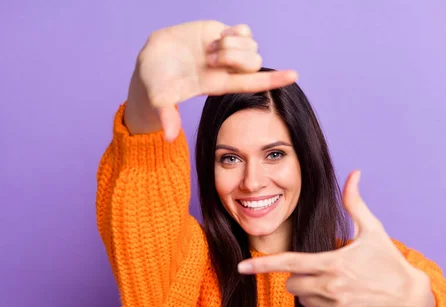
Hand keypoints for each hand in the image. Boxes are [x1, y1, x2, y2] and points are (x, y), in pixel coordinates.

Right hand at [132, 20, 297, 139]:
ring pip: (251, 45)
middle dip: (235, 57)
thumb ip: (166, 116)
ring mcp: (226, 50)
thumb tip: (168, 138)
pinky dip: (237, 31)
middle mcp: (228, 70)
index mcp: (218, 85)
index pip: (253, 83)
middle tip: (211, 59)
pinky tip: (220, 36)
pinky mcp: (220, 33)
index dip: (274, 79)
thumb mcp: (160, 100)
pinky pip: (244, 30)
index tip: (295, 75)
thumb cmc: (157, 84)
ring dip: (233, 44)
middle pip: (254, 61)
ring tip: (210, 49)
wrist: (151, 61)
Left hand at [238, 171, 435, 306]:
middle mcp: (331, 288)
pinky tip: (344, 302)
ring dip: (312, 293)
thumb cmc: (388, 260)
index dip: (262, 265)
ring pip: (302, 301)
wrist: (411, 298)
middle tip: (324, 271)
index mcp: (333, 263)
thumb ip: (355, 203)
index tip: (240, 268)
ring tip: (339, 286)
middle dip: (300, 277)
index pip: (289, 263)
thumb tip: (354, 173)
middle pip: (291, 284)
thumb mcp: (373, 230)